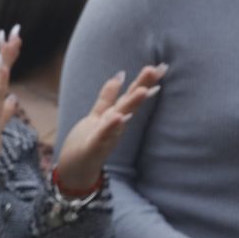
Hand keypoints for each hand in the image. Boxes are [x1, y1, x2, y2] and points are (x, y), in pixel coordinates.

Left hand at [55, 64, 164, 191]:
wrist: (77, 172)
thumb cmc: (89, 142)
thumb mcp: (99, 114)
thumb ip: (108, 97)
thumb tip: (121, 74)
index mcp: (115, 116)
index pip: (131, 95)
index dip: (144, 81)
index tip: (161, 65)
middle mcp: (115, 126)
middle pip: (130, 103)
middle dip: (143, 86)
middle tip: (157, 69)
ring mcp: (106, 137)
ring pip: (120, 118)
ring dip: (131, 105)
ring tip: (142, 90)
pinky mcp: (93, 148)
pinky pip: (102, 136)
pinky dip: (109, 127)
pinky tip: (117, 117)